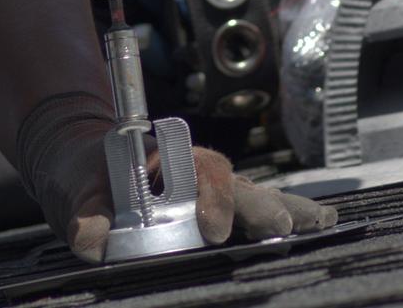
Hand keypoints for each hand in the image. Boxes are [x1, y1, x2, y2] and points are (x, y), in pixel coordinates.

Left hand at [18, 93, 337, 262]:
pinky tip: (319, 235)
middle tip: (282, 231)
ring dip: (293, 214)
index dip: (213, 197)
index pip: (204, 171)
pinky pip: (259, 226)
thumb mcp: (78, 189)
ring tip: (324, 226)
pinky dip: (290, 229)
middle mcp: (206, 178)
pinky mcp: (226, 225)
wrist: (91, 174)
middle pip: (246, 188)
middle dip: (266, 209)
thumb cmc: (89, 177)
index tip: (213, 229)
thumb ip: (83, 212)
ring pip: (264, 203)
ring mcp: (223, 201)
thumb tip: (89, 239)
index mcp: (173, 162)